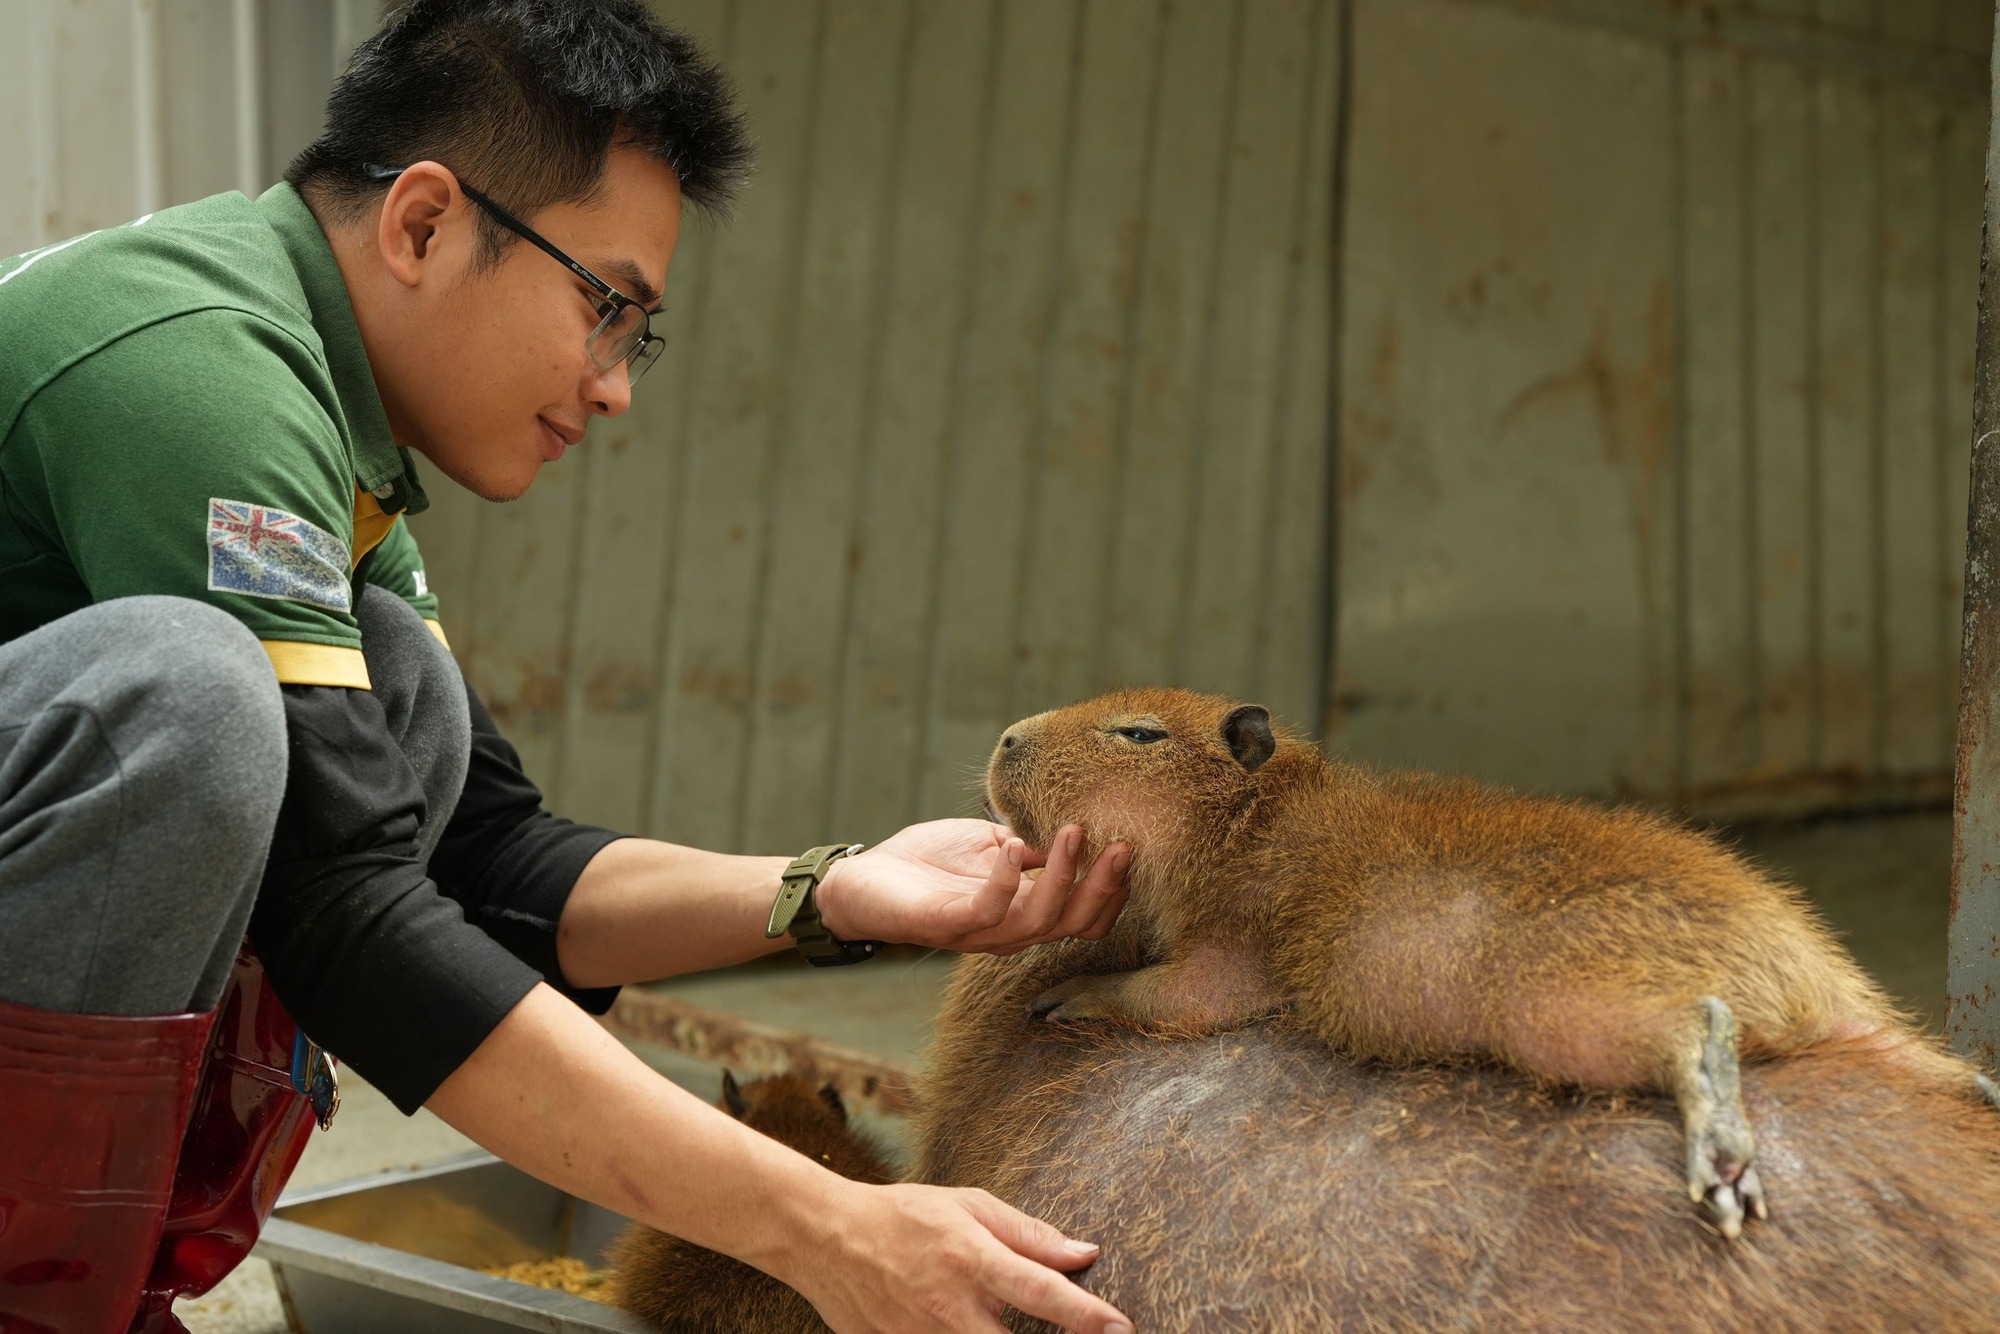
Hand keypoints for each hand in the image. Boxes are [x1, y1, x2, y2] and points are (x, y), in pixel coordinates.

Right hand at [782, 1179, 1132, 1333]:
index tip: (1121, 1328)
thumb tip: (1083, 1253)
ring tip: (1001, 1322)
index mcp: (971, 1258)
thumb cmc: (901, 1215)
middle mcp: (950, 1306)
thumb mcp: (967, 1205)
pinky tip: (973, 1328)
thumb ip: (1028, 1234)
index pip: (1042, 1292)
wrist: (824, 1237)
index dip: (1086, 1315)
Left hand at [815, 819, 1128, 954]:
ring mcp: (980, 933)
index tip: (1129, 846)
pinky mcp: (947, 925)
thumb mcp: (989, 845)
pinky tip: (1011, 845)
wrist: (862, 880)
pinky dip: (1007, 878)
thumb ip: (1028, 844)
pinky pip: (988, 911)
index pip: (1086, 916)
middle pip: (1076, 924)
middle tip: (1121, 845)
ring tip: (1072, 832)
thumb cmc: (926, 862)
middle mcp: (1010, 930)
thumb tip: (1071, 826)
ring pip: (1041, 920)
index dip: (1113, 891)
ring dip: (1063, 876)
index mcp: (1025, 911)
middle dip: (1104, 886)